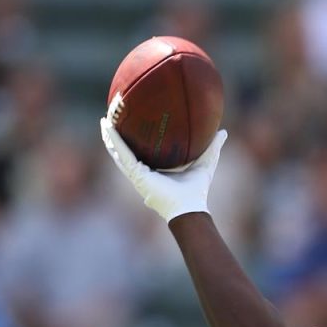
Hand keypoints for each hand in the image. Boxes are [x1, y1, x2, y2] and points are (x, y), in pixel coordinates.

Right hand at [99, 116, 225, 223]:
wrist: (190, 207)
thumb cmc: (197, 190)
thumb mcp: (206, 162)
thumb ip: (213, 147)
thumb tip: (223, 132)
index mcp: (155, 170)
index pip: (141, 152)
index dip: (135, 139)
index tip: (131, 124)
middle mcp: (143, 172)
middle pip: (124, 151)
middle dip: (116, 137)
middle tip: (111, 119)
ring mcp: (137, 174)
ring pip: (117, 152)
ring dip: (109, 137)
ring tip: (103, 121)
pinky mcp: (136, 174)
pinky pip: (122, 154)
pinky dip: (114, 141)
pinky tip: (107, 127)